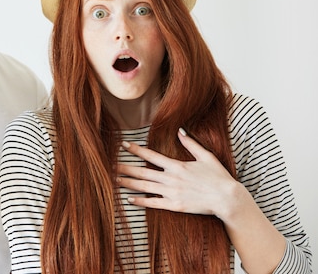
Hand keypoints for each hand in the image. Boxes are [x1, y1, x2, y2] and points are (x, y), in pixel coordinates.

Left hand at [116, 129, 237, 217]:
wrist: (227, 199)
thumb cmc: (218, 177)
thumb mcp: (206, 156)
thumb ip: (191, 144)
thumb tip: (180, 130)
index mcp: (177, 165)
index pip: (151, 155)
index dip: (136, 150)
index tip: (124, 145)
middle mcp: (171, 178)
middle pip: (142, 172)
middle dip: (125, 168)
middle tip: (109, 165)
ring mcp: (172, 193)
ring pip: (144, 187)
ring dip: (128, 183)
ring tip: (114, 180)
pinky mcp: (175, 205)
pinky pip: (153, 203)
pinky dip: (140, 201)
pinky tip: (129, 199)